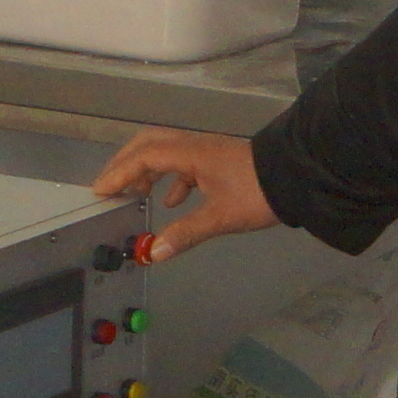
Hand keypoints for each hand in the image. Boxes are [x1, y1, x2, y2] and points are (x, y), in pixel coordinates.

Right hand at [95, 130, 275, 257]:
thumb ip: (185, 233)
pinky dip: (172, 180)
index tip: (101, 191)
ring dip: (148, 171)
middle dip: (126, 164)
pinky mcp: (219, 160)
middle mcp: (196, 146)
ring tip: (135, 195)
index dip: (119, 173)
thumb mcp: (220, 217)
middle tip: (109, 186)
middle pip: (150, 144)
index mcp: (191, 153)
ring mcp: (208, 151)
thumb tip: (154, 253)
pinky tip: (173, 202)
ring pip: (168, 153)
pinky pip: (185, 164)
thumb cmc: (257, 193)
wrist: (297, 177)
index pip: (144, 157)